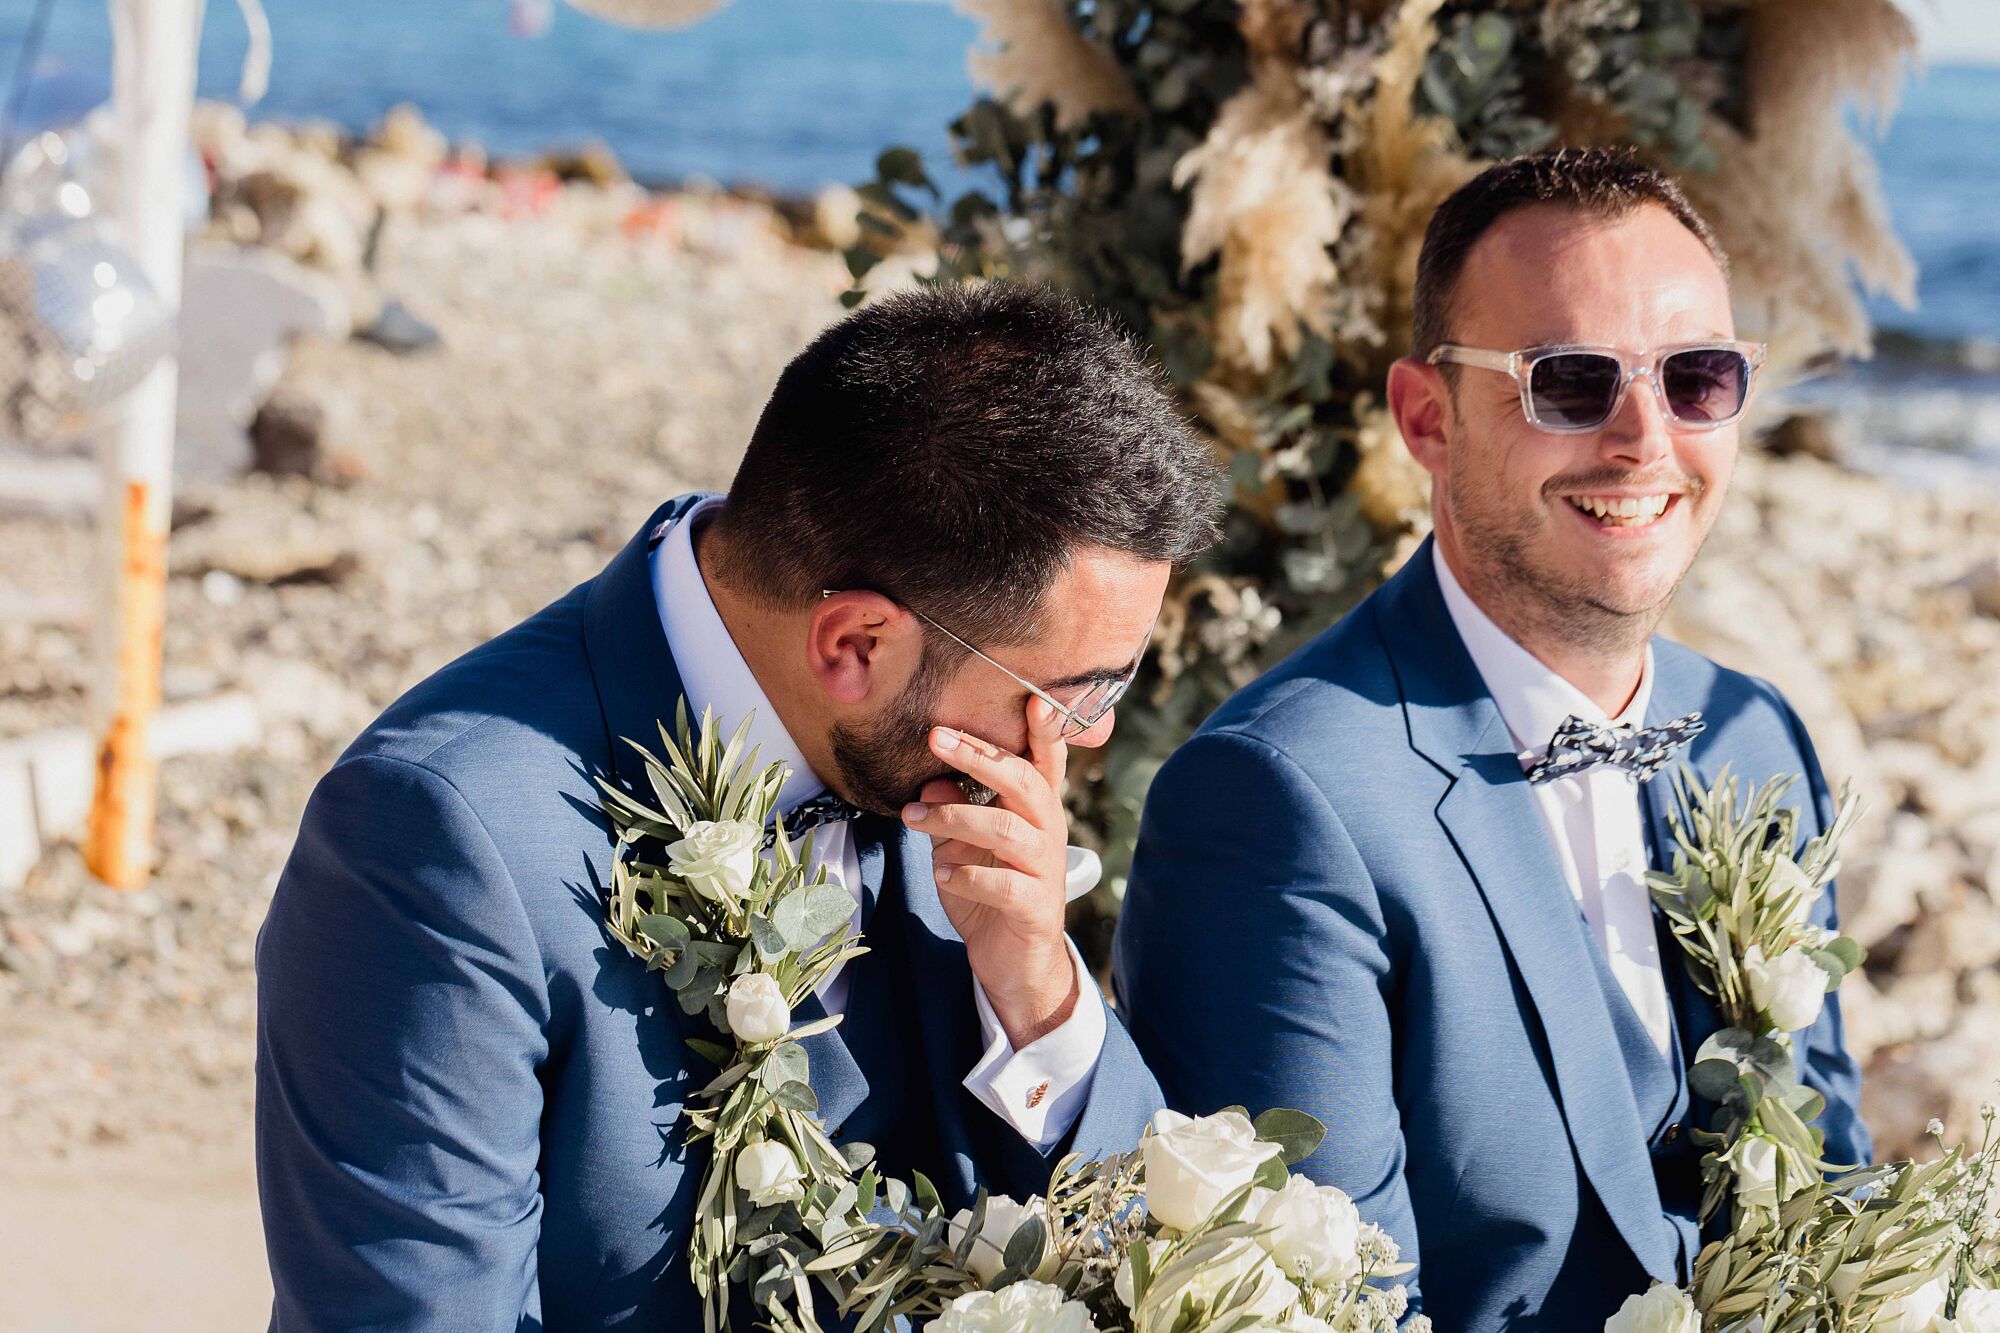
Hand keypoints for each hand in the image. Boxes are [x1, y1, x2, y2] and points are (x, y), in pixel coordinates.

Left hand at [901, 697, 1079, 1048]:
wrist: (1015, 963)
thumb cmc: (990, 892)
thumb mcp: (962, 847)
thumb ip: (951, 812)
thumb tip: (930, 782)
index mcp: (1034, 810)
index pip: (1043, 761)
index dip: (1043, 731)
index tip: (1032, 699)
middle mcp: (1047, 832)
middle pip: (1022, 782)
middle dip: (979, 756)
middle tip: (935, 736)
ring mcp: (1044, 870)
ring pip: (1008, 829)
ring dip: (955, 817)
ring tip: (913, 817)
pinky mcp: (1034, 907)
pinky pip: (1005, 885)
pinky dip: (969, 875)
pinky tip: (942, 874)